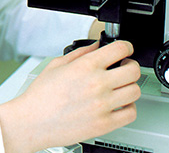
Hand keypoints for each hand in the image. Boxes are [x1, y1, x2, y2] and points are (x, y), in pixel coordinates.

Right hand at [0, 41, 140, 152]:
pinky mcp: (104, 124)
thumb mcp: (57, 64)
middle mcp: (97, 84)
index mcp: (86, 66)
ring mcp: (103, 105)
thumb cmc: (41, 95)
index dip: (126, 46)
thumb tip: (96, 46)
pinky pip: (131, 113)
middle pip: (133, 70)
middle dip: (131, 65)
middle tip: (125, 66)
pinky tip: (119, 103)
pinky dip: (129, 107)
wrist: (33, 121)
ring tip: (121, 86)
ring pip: (135, 91)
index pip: (120, 49)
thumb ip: (80, 52)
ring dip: (130, 86)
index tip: (125, 49)